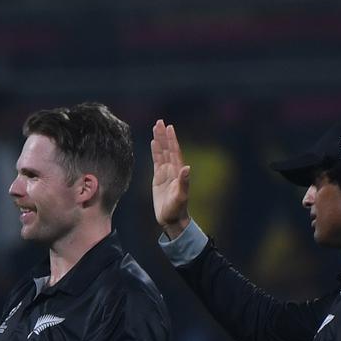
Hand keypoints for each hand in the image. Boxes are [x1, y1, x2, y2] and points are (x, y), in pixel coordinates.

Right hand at [150, 120, 191, 237]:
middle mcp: (172, 169)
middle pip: (167, 148)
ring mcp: (165, 173)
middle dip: (164, 135)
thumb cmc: (177, 209)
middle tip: (160, 122)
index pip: (174, 151)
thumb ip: (184, 182)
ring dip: (159, 140)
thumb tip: (187, 167)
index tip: (168, 127)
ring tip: (155, 128)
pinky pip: (156, 161)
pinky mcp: (158, 178)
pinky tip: (153, 143)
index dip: (171, 139)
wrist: (172, 219)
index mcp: (178, 172)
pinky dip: (155, 152)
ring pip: (162, 153)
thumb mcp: (181, 196)